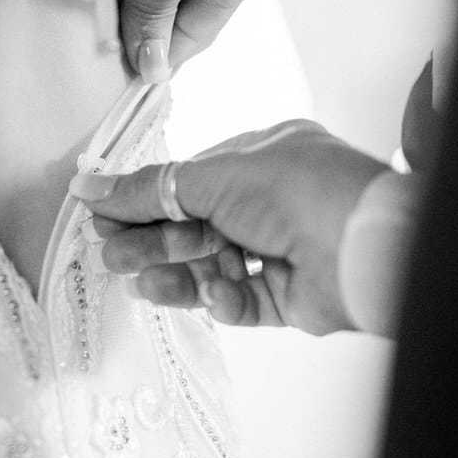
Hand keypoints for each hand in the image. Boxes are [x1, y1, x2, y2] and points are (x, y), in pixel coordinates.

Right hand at [70, 120, 389, 334]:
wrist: (369, 249)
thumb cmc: (301, 192)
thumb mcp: (216, 179)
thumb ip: (151, 188)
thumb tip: (88, 188)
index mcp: (263, 158)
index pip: (190, 182)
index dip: (146, 201)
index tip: (103, 217)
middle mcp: (274, 201)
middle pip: (195, 226)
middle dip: (153, 240)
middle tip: (112, 255)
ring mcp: (282, 250)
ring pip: (213, 266)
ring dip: (178, 275)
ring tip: (144, 284)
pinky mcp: (291, 296)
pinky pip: (243, 299)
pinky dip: (224, 298)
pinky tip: (212, 295)